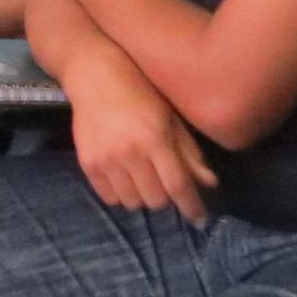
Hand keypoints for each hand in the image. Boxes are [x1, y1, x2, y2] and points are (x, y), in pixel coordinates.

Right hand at [68, 54, 217, 226]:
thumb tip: (210, 184)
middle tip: (164, 184)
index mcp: (155, 139)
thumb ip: (189, 153)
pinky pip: (108, 197)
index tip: (200, 220)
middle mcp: (130, 153)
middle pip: (155, 199)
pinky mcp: (87, 163)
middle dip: (165, 198)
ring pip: (132, 202)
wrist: (94, 76)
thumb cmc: (140, 92)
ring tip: (143, 182)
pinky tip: (124, 180)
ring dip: (142, 198)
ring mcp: (106, 160)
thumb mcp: (170, 118)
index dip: (192, 206)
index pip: (178, 185)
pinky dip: (120, 195)